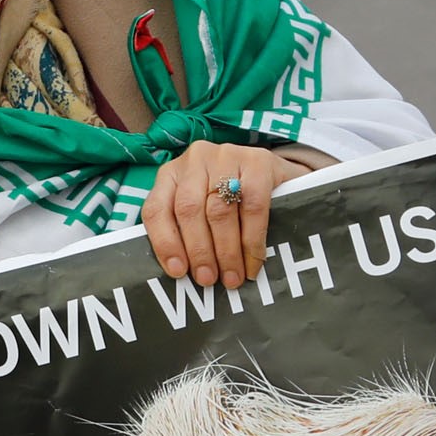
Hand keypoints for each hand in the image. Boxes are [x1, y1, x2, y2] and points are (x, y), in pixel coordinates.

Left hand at [143, 142, 288, 287]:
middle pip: (188, 210)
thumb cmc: (232, 202)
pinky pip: (252, 207)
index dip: (165, 243)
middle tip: (208, 279)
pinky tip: (253, 262)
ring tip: (232, 278)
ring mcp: (226, 156)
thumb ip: (187, 232)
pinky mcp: (258, 161)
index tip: (177, 272)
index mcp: (171, 174)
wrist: (278, 176)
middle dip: (199, 251)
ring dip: (226, 251)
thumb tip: (183, 273)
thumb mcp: (202, 210)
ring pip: (219, 211)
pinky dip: (252, 240)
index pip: (157, 209)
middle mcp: (195, 160)